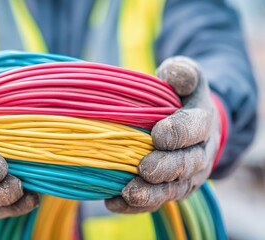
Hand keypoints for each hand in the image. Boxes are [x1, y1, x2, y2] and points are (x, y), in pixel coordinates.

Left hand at [105, 56, 220, 212]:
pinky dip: (134, 205)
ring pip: (172, 189)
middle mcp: (199, 153)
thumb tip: (174, 73)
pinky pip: (155, 201)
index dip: (178, 133)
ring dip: (151, 194)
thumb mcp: (185, 78)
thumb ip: (182, 73)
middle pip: (186, 165)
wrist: (189, 124)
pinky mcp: (169, 189)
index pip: (196, 128)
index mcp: (202, 122)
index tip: (158, 135)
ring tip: (129, 193)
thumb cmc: (180, 97)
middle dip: (165, 168)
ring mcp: (185, 175)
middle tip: (145, 169)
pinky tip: (113, 202)